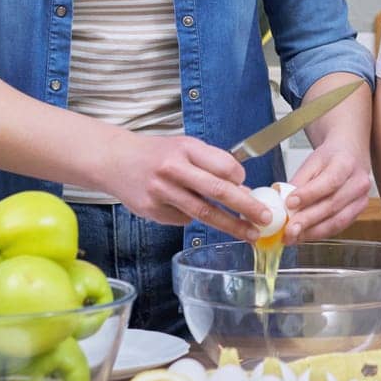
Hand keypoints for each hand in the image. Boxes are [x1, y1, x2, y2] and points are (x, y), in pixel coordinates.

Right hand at [100, 133, 270, 241]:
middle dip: (246, 207)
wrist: (115, 160)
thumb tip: (242, 189)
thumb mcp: (184, 147)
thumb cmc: (156, 154)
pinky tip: (188, 210)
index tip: (250, 187)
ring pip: (203, 213)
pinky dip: (193, 218)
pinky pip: (183, 219)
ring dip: (230, 225)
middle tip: (265, 218)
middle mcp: (173, 169)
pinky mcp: (153, 211)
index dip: (241, 178)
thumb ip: (211, 165)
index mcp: (186, 148)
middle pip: (218, 191)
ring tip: (250, 234)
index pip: (224, 166)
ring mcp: (161, 192)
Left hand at [283, 139, 370, 243]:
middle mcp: (358, 182)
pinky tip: (304, 235)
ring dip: (312, 232)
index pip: (329, 181)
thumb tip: (284, 203)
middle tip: (288, 230)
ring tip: (293, 236)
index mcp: (346, 163)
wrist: (351, 154)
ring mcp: (361, 199)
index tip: (290, 203)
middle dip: (307, 220)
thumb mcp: (312, 161)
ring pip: (337, 221)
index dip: (309, 195)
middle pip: (332, 205)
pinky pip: (338, 227)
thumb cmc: (331, 157)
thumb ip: (298, 182)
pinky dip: (319, 233)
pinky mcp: (358, 212)